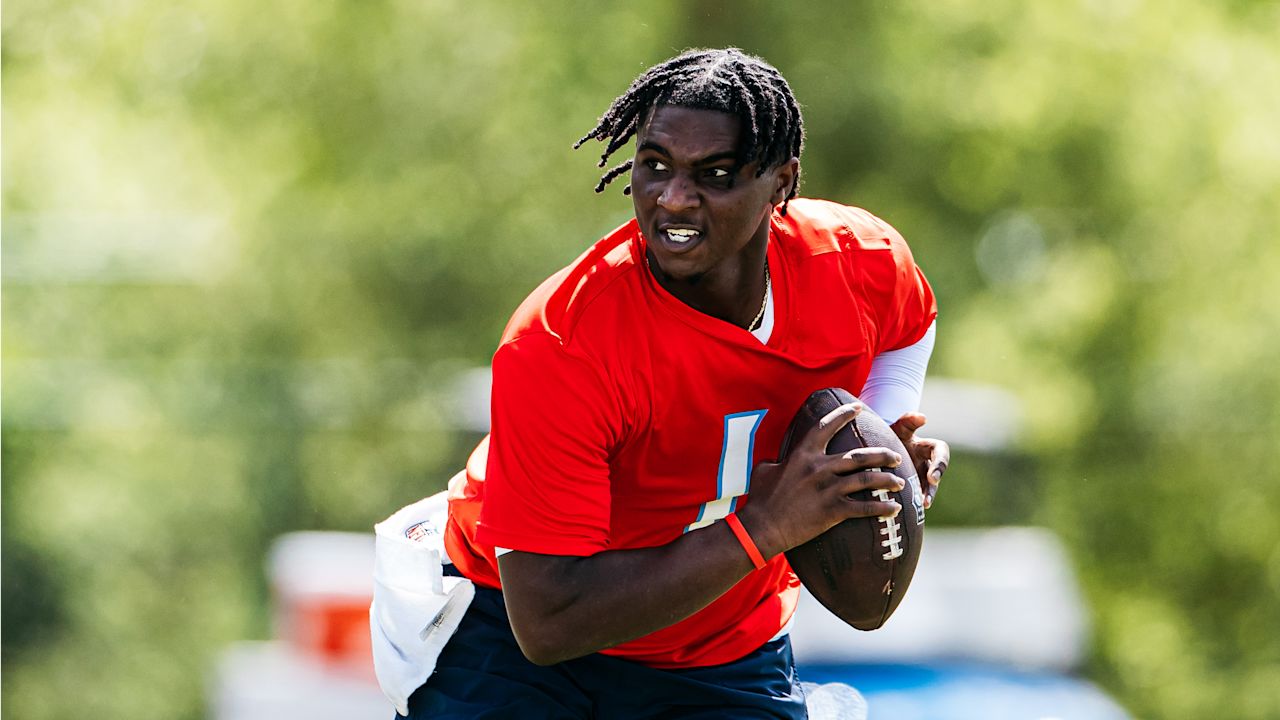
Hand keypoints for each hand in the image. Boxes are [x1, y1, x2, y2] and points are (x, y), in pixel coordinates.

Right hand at [739, 402, 905, 557]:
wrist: (763, 527)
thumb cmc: (761, 500)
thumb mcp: (764, 471)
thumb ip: (777, 461)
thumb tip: (778, 459)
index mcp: (803, 454)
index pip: (827, 427)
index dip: (844, 414)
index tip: (859, 407)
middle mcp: (819, 468)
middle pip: (860, 456)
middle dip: (883, 454)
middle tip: (896, 455)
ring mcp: (828, 489)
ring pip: (867, 479)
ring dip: (887, 480)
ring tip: (900, 482)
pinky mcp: (832, 510)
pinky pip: (864, 508)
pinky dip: (881, 508)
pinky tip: (894, 509)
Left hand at [890, 412, 948, 508]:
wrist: (879, 448)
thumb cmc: (890, 434)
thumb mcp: (898, 427)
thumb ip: (908, 420)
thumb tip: (923, 417)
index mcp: (928, 447)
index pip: (941, 452)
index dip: (940, 464)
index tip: (932, 476)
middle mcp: (927, 463)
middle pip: (937, 474)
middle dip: (934, 484)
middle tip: (928, 494)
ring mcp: (921, 476)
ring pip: (928, 487)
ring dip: (927, 496)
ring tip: (923, 505)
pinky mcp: (913, 486)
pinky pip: (917, 495)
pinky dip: (915, 502)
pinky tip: (909, 510)